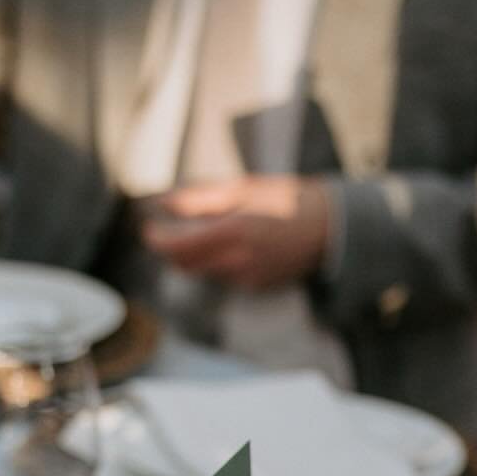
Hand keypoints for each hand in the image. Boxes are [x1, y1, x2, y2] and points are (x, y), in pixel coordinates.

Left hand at [142, 176, 329, 291]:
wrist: (328, 226)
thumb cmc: (286, 198)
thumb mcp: (242, 188)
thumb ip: (200, 199)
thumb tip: (164, 203)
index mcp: (234, 231)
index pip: (179, 249)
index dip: (158, 242)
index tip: (148, 231)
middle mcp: (238, 261)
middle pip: (187, 266)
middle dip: (173, 251)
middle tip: (167, 231)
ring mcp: (248, 278)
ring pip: (205, 271)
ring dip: (196, 256)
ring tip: (205, 232)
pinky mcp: (256, 287)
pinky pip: (225, 277)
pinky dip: (218, 263)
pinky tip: (233, 245)